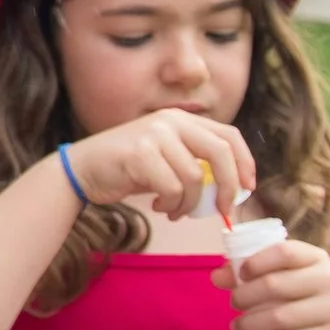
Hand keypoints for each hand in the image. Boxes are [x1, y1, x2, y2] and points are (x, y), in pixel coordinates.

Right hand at [64, 110, 255, 219]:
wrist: (81, 169)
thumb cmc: (127, 169)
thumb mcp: (166, 158)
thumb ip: (195, 163)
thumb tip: (232, 188)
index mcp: (181, 119)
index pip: (229, 135)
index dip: (245, 162)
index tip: (248, 188)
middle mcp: (170, 121)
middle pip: (220, 153)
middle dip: (229, 186)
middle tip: (224, 209)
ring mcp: (154, 135)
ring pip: (194, 178)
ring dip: (189, 204)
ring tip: (174, 210)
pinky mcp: (140, 154)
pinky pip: (172, 188)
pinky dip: (171, 205)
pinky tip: (158, 206)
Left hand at [217, 238, 329, 329]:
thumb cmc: (308, 299)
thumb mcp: (288, 279)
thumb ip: (252, 273)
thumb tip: (216, 276)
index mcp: (317, 258)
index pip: (284, 252)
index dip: (256, 262)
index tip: (240, 274)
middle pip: (274, 286)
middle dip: (244, 297)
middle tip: (233, 304)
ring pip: (278, 317)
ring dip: (248, 324)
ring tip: (237, 327)